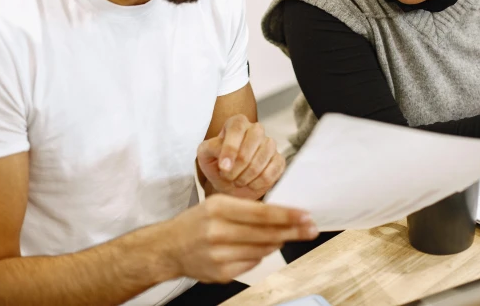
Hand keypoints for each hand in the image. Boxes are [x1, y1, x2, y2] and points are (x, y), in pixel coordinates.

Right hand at [161, 194, 317, 282]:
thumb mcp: (217, 204)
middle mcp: (217, 231)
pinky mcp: (220, 274)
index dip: (286, 215)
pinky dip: (260, 254)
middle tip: (310, 229)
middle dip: (292, 231)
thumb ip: (248, 209)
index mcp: (218, 208)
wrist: (168, 248)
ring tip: (286, 236)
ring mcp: (218, 255)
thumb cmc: (198, 222)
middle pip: (265, 233)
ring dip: (278, 242)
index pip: (261, 213)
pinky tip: (259, 248)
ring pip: (262, 249)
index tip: (305, 215)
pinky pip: (252, 263)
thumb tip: (283, 216)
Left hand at [197, 115, 284, 199]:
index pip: (237, 128)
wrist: (231, 183)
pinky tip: (249, 184)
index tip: (224, 167)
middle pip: (253, 141)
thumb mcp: (205, 155)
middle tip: (228, 176)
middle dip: (238, 165)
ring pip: (262, 158)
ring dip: (246, 176)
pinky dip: (257, 183)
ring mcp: (270, 144)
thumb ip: (211, 149)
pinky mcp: (279, 160)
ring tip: (237, 181)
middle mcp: (256, 129)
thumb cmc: (217, 166)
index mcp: (237, 123)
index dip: (230, 149)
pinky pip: (271, 172)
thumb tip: (226, 161)